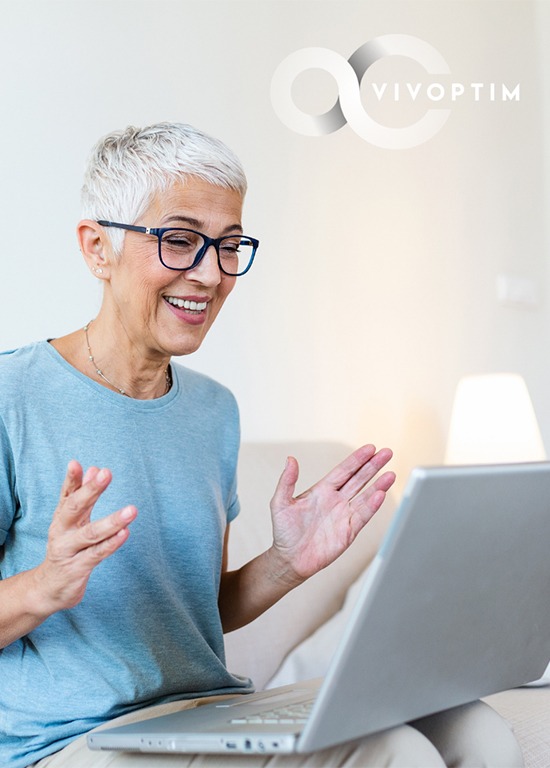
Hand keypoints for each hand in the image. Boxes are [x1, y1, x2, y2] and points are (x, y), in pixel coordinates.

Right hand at [32, 460, 136, 614]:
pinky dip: (111, 544)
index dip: (71, 479)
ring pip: (90, 534)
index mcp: (61, 517)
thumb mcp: (71, 521)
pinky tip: (125, 533)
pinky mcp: (78, 568)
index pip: (66, 494)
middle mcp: (61, 532)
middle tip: (106, 473)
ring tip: (132, 510)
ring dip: (112, 521)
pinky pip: (96, 554)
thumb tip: (94, 469)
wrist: (48, 588)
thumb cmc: (66, 548)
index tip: (76, 463)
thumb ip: (82, 496)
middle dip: (90, 491)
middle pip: (74, 508)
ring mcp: (68, 550)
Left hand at [269, 445, 394, 584]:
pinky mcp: (348, 532)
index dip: (357, 459)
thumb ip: (287, 481)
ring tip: (390, 474)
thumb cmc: (284, 532)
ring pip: (365, 496)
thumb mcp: (280, 503)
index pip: (344, 470)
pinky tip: (380, 495)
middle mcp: (336, 501)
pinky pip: (362, 516)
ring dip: (378, 485)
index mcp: (322, 490)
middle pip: (359, 479)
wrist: (290, 559)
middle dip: (373, 466)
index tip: (370, 448)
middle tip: (387, 453)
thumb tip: (290, 459)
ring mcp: (344, 515)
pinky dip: (372, 506)